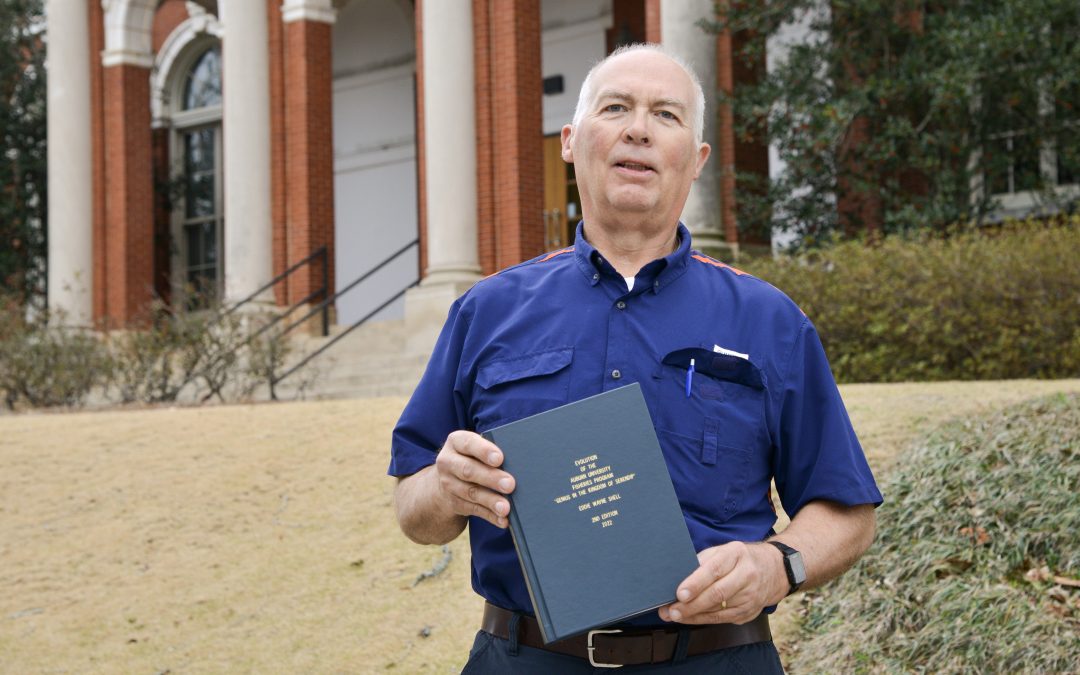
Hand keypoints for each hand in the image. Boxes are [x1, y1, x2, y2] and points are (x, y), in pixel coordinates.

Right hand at [433, 430, 515, 528]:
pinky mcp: (454, 503)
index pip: (468, 444)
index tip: (499, 459)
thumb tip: (520, 462)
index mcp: (456, 442)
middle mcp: (448, 462)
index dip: (484, 451)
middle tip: (510, 484)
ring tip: (506, 507)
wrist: (448, 479)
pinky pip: (474, 510)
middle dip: (491, 478)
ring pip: (471, 493)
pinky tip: (503, 519)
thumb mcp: (476, 448)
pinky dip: (490, 515)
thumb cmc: (474, 457)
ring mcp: (449, 484)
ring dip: (490, 501)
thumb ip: (492, 451)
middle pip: (469, 470)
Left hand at [657, 542, 785, 624]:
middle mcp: (747, 575)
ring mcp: (751, 596)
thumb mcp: (724, 550)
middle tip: (671, 611)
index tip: (680, 593)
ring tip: (674, 615)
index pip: (714, 570)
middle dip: (691, 605)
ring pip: (719, 610)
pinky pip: (723, 619)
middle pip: (717, 594)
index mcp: (737, 554)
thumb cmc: (740, 558)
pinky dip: (704, 619)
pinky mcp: (750, 611)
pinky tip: (689, 618)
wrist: (774, 569)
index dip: (696, 583)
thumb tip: (678, 576)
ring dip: (694, 615)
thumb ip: (703, 561)